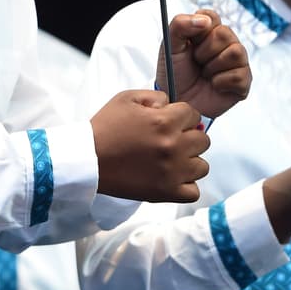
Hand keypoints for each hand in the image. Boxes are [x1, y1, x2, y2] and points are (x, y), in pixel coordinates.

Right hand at [90, 89, 209, 202]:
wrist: (87, 159)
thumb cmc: (105, 127)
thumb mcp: (126, 98)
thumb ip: (155, 97)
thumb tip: (172, 106)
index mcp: (165, 121)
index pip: (193, 115)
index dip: (181, 116)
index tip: (171, 122)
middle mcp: (174, 146)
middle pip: (203, 140)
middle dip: (188, 137)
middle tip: (169, 140)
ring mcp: (173, 172)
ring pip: (202, 166)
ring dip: (189, 162)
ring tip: (170, 161)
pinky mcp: (166, 192)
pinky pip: (193, 191)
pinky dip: (185, 186)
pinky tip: (171, 178)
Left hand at [155, 9, 250, 119]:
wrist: (177, 101)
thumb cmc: (174, 73)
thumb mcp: (169, 46)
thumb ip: (180, 25)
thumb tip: (204, 20)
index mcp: (207, 32)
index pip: (211, 16)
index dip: (200, 28)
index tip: (191, 41)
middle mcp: (226, 44)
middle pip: (225, 33)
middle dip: (204, 51)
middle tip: (196, 62)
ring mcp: (237, 63)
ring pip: (236, 52)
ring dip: (213, 66)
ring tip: (205, 74)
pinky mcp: (243, 82)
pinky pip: (239, 75)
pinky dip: (220, 82)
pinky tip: (213, 86)